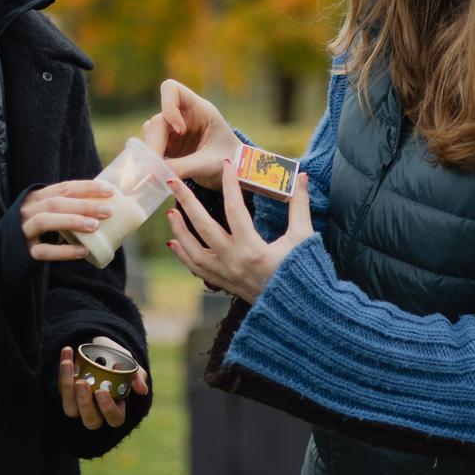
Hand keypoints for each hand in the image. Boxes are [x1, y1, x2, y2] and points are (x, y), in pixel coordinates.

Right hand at [19, 180, 116, 261]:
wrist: (5, 251)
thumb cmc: (37, 230)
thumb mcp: (47, 212)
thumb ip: (68, 207)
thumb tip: (106, 205)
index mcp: (36, 197)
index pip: (63, 188)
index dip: (86, 187)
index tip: (110, 191)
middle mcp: (27, 211)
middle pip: (55, 203)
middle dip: (83, 205)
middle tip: (108, 211)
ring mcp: (23, 231)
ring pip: (45, 221)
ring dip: (71, 221)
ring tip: (95, 226)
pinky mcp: (24, 252)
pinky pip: (43, 251)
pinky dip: (63, 252)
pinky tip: (82, 251)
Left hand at [57, 337, 148, 429]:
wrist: (102, 347)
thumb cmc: (119, 360)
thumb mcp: (130, 364)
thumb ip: (137, 376)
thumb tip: (142, 389)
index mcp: (116, 408)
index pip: (114, 418)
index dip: (108, 409)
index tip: (101, 391)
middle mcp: (97, 410)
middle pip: (91, 420)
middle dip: (84, 403)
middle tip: (83, 383)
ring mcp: (80, 404)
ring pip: (71, 409)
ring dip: (67, 388)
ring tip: (69, 365)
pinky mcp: (66, 393)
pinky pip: (62, 387)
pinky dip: (63, 369)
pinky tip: (67, 351)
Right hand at [141, 79, 240, 187]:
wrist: (235, 170)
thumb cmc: (230, 160)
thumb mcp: (210, 164)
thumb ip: (184, 166)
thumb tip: (154, 173)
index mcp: (199, 109)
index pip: (172, 90)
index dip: (168, 106)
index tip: (179, 131)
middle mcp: (183, 116)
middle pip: (158, 120)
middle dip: (155, 143)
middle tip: (156, 168)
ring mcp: (173, 130)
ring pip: (151, 134)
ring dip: (152, 153)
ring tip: (160, 173)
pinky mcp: (168, 146)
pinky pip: (152, 149)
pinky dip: (152, 161)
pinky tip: (159, 174)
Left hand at [164, 161, 313, 303]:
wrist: (298, 310)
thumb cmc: (303, 272)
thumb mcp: (303, 237)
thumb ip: (300, 206)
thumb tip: (301, 177)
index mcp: (253, 249)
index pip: (235, 209)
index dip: (230, 184)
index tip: (226, 164)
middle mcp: (234, 262)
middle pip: (203, 227)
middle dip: (187, 202)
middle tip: (173, 181)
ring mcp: (226, 275)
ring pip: (193, 251)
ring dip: (179, 230)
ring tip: (171, 211)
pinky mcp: (224, 284)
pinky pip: (197, 269)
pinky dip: (183, 255)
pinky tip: (174, 241)